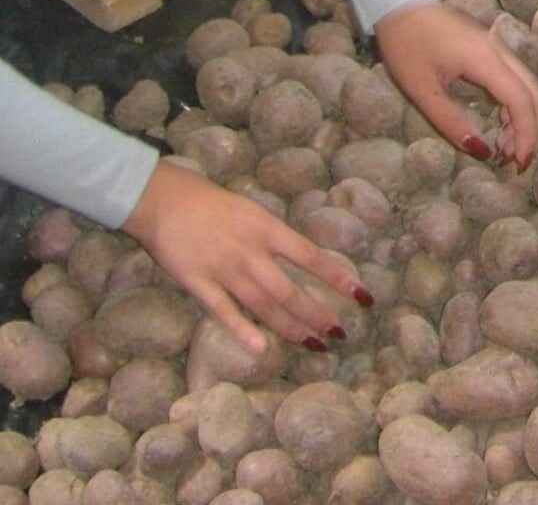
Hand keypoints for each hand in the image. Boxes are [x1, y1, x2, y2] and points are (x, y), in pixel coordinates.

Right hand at [122, 161, 365, 352]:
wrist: (166, 200)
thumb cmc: (214, 204)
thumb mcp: (254, 212)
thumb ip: (275, 237)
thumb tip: (304, 257)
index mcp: (268, 229)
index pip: (311, 257)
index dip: (337, 277)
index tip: (361, 295)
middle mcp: (251, 251)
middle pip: (289, 289)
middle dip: (316, 313)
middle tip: (339, 333)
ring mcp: (224, 269)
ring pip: (263, 304)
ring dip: (290, 326)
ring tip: (313, 343)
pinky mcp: (197, 283)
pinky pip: (222, 310)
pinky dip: (242, 329)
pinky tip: (260, 347)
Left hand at [375, 1, 537, 170]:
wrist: (401, 4)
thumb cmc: (406, 45)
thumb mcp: (421, 90)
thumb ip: (451, 121)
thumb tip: (481, 151)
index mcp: (486, 60)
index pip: (521, 101)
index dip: (526, 135)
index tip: (519, 164)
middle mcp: (500, 52)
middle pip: (534, 93)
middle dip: (531, 130)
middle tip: (514, 161)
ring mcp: (498, 48)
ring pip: (528, 86)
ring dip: (524, 118)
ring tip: (504, 148)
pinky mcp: (491, 48)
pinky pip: (515, 79)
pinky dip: (515, 105)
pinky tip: (500, 124)